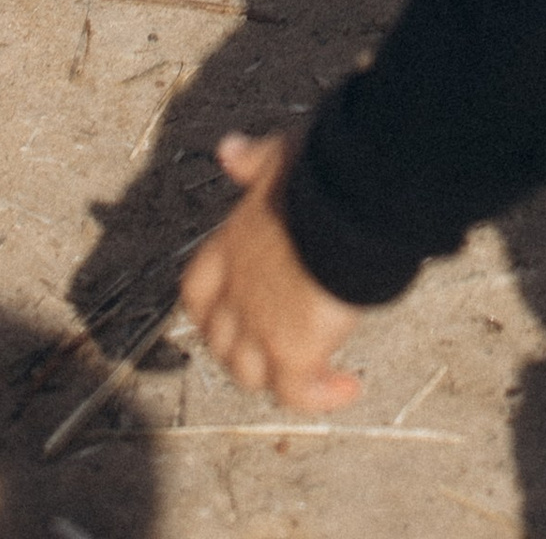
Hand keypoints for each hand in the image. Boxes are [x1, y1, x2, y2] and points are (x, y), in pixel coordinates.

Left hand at [179, 134, 365, 413]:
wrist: (346, 205)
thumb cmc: (318, 177)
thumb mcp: (279, 159)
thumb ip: (252, 160)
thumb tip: (228, 149)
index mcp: (229, 248)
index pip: (196, 292)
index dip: (209, 308)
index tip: (227, 310)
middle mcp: (236, 294)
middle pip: (219, 341)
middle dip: (242, 348)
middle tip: (277, 345)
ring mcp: (260, 328)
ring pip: (249, 373)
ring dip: (276, 375)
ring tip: (310, 369)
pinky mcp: (294, 352)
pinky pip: (298, 393)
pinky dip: (320, 396)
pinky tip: (348, 388)